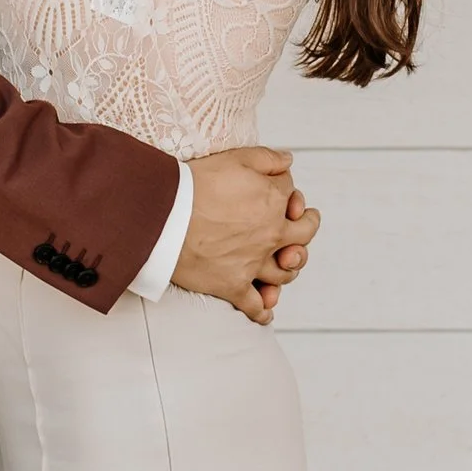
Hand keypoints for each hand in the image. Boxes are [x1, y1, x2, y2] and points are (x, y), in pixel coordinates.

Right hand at [172, 145, 318, 325]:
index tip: (281, 190)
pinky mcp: (233, 286)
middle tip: (306, 222)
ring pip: (285, 273)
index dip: (287, 191)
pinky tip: (266, 312)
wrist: (163, 216)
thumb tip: (289, 162)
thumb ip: (267, 159)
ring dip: (289, 267)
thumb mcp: (235, 158)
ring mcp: (254, 264)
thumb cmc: (195, 184)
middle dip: (308, 227)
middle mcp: (271, 235)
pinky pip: (254, 305)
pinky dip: (263, 311)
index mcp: (273, 203)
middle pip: (303, 236)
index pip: (292, 196)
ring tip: (286, 262)